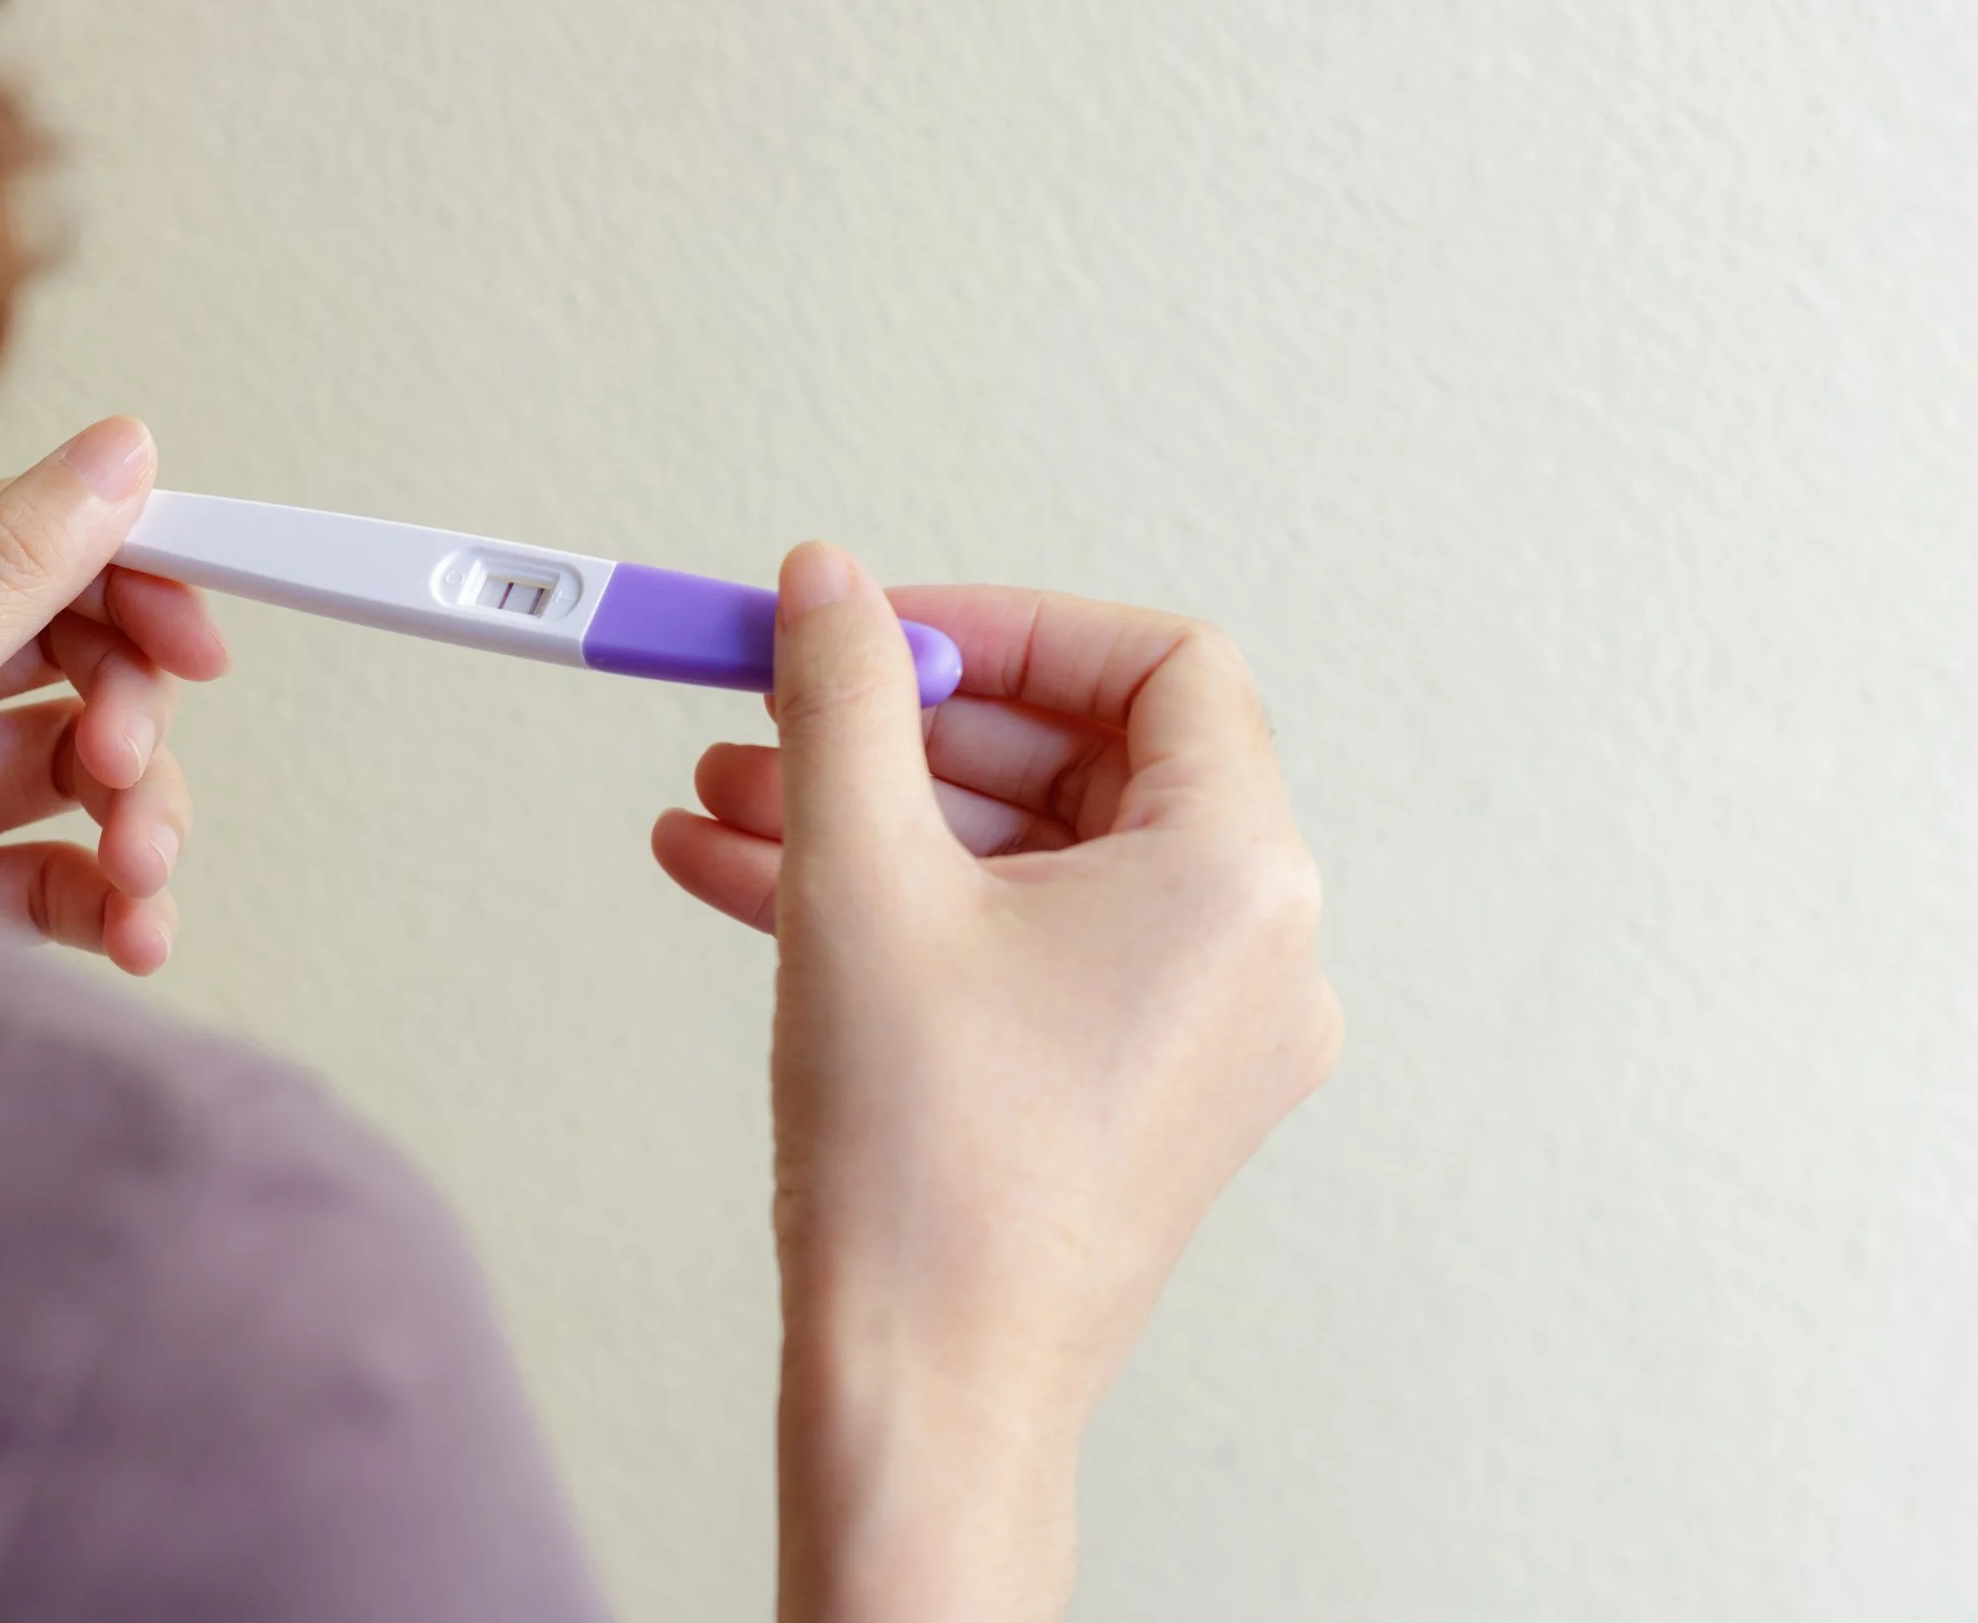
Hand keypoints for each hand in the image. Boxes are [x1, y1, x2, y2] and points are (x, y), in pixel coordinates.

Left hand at [0, 417, 227, 975]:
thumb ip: (6, 574)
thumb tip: (118, 455)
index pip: (26, 547)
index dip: (126, 583)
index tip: (197, 639)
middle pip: (73, 661)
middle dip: (130, 719)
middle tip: (124, 765)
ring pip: (84, 775)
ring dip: (139, 822)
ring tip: (138, 873)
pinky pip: (69, 877)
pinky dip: (119, 904)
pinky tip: (132, 931)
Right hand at [653, 547, 1340, 1622]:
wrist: (923, 1395)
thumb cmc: (924, 1174)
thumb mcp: (863, 878)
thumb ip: (847, 696)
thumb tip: (830, 583)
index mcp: (1238, 876)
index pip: (1157, 665)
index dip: (1010, 627)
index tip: (885, 632)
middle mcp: (1251, 948)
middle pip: (1082, 761)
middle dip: (905, 730)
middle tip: (780, 710)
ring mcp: (1197, 1029)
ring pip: (1031, 861)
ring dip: (878, 817)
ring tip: (726, 801)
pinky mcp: (1130, 1088)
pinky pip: (1021, 949)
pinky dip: (907, 907)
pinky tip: (749, 883)